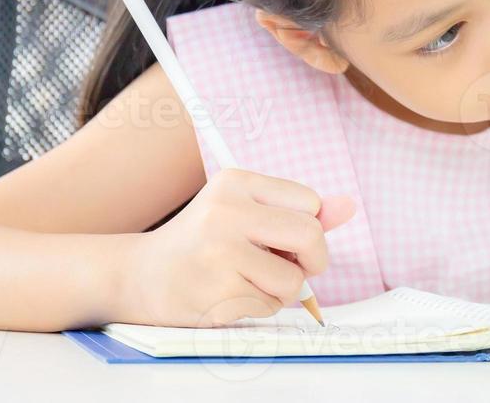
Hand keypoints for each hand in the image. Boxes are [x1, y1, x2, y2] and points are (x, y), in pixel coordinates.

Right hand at [123, 168, 355, 325]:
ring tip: (251, 281)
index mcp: (236, 182)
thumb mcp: (245, 212)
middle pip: (310, 236)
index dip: (310, 227)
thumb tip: (350, 206)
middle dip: (313, 260)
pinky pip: (269, 306)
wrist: (140, 276)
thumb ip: (297, 211)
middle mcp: (226, 212)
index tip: (289, 240)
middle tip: (294, 268)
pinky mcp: (216, 293)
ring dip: (283, 290)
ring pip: (293, 280)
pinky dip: (260, 307)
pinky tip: (230, 295)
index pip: (310, 203)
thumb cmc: (203, 242)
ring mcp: (219, 254)